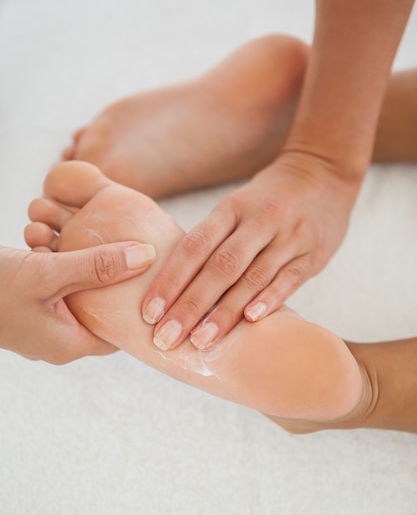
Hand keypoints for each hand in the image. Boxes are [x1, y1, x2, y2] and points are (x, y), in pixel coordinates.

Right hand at [0, 241, 154, 362]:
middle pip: (96, 308)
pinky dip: (53, 261)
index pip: (118, 334)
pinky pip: (50, 284)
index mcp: (67, 344)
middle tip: (126, 250)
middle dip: (107, 275)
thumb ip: (96, 267)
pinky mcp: (23, 307)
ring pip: (71, 290)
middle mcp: (54, 339)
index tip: (154, 281)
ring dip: (75, 261)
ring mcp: (37, 324)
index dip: (137, 309)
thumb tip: (146, 256)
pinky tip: (52, 235)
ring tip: (82, 232)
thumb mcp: (48, 274)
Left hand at [142, 152, 360, 349]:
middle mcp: (259, 220)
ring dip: (225, 313)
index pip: (194, 246)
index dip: (170, 280)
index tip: (149, 313)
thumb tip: (171, 286)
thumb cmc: (267, 201)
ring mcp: (289, 237)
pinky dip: (269, 300)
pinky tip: (251, 321)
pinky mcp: (313, 254)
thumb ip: (211, 241)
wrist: (323, 173)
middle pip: (220, 266)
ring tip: (200, 341)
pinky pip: (289, 279)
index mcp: (231, 208)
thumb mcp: (236, 207)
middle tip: (166, 337)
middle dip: (190, 305)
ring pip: (252, 277)